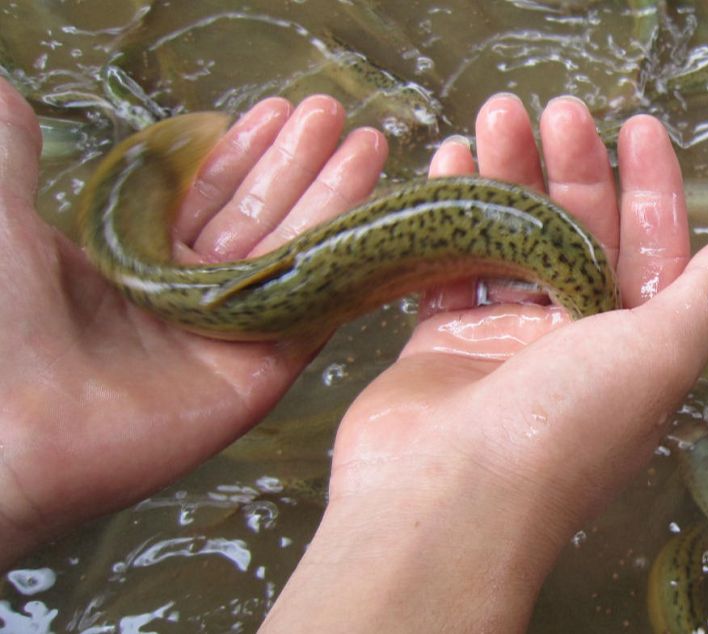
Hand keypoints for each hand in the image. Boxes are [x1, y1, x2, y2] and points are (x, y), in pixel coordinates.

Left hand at [0, 80, 387, 568]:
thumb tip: (9, 94)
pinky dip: (345, 268)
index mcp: (136, 260)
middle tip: (332, 114)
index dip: (241, 151)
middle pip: (257, 218)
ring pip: (292, 256)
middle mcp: (186, 296)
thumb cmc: (0, 320)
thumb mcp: (0, 214)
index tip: (274, 113)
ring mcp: (226, 336)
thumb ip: (14, 153)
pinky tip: (371, 220)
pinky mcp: (258, 374)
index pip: (202, 195)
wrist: (10, 426)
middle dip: (297, 163)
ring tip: (366, 142)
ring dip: (331, 198)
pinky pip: (312, 313)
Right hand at [260, 94, 707, 631]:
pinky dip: (450, 214)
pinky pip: (451, 264)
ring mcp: (504, 343)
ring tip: (496, 116)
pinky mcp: (443, 342)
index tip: (638, 127)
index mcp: (633, 347)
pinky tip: (450, 163)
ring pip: (511, 239)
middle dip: (571, 168)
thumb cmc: (562, 430)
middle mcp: (572, 343)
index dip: (652, 185)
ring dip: (507, 177)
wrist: (443, 499)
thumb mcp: (657, 357)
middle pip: (576, 233)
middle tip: (556, 110)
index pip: (654, 250)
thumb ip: (706, 296)